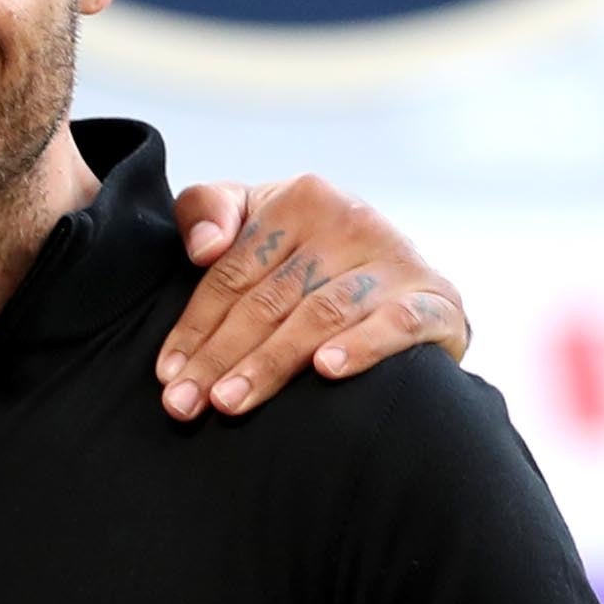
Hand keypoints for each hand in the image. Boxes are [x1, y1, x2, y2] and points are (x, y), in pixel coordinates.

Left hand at [159, 176, 470, 421]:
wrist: (407, 282)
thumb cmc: (309, 256)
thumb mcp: (255, 218)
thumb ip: (210, 210)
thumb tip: (202, 248)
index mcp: (301, 198)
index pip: (232, 272)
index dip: (194, 325)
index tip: (167, 375)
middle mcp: (351, 220)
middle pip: (269, 299)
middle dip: (220, 356)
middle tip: (185, 404)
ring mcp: (396, 259)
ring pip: (319, 315)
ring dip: (271, 362)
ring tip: (230, 402)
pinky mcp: (437, 298)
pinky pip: (397, 324)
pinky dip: (362, 346)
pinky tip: (326, 371)